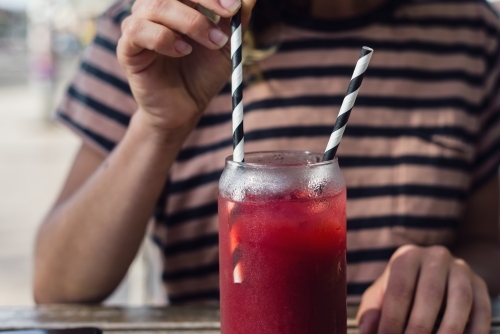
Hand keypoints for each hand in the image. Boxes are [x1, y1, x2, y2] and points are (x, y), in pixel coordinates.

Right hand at [117, 0, 255, 131]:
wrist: (185, 109)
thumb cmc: (202, 76)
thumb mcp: (225, 46)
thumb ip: (235, 21)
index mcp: (177, 4)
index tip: (236, 4)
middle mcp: (154, 10)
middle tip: (230, 12)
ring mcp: (138, 27)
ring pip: (156, 5)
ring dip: (191, 21)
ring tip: (213, 42)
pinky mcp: (127, 49)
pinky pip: (138, 30)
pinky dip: (164, 38)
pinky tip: (183, 52)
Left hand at [357, 245, 491, 333]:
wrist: (439, 273)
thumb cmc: (404, 288)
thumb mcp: (384, 292)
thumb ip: (373, 310)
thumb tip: (366, 332)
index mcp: (407, 257)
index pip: (400, 289)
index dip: (392, 319)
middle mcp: (435, 257)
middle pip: (430, 295)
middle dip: (418, 328)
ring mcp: (461, 269)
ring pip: (460, 301)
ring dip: (448, 331)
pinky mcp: (480, 284)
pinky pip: (482, 310)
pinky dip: (474, 332)